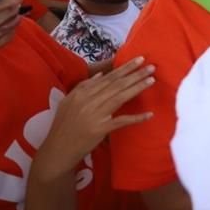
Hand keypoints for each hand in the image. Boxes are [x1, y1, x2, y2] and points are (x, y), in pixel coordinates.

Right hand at [33, 57, 153, 180]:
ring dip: (137, 88)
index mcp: (81, 93)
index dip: (124, 68)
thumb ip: (84, 86)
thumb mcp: (68, 102)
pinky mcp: (100, 130)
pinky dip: (135, 118)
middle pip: (116, 85)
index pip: (108, 78)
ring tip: (151, 80)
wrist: (57, 150)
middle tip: (152, 66)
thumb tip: (102, 74)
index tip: (139, 59)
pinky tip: (149, 114)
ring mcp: (94, 115)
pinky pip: (121, 121)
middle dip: (135, 74)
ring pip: (119, 97)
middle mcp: (88, 101)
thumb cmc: (63, 126)